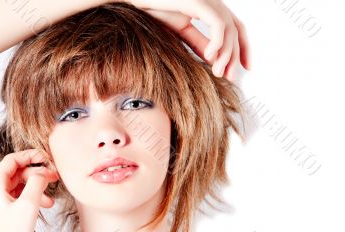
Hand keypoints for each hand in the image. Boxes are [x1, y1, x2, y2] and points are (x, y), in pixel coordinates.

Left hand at [0, 149, 58, 231]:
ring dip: (36, 188)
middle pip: (16, 173)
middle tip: (54, 177)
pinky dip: (30, 198)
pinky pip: (16, 198)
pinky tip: (43, 206)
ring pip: (18, 186)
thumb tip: (42, 172)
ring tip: (51, 197)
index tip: (46, 157)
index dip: (30, 156)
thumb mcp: (28, 205)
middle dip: (37, 174)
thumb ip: (37, 183)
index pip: (12, 160)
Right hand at [128, 0, 250, 80]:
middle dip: (236, 55)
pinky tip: (209, 57)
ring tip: (218, 72)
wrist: (134, 3)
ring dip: (227, 54)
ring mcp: (206, 0)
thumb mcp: (181, 32)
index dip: (243, 47)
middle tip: (230, 77)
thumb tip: (214, 59)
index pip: (235, 28)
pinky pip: (218, 24)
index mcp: (209, 9)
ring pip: (229, 28)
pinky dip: (218, 42)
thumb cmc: (154, 12)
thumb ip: (199, 43)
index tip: (244, 68)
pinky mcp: (198, 1)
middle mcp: (212, 2)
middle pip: (236, 29)